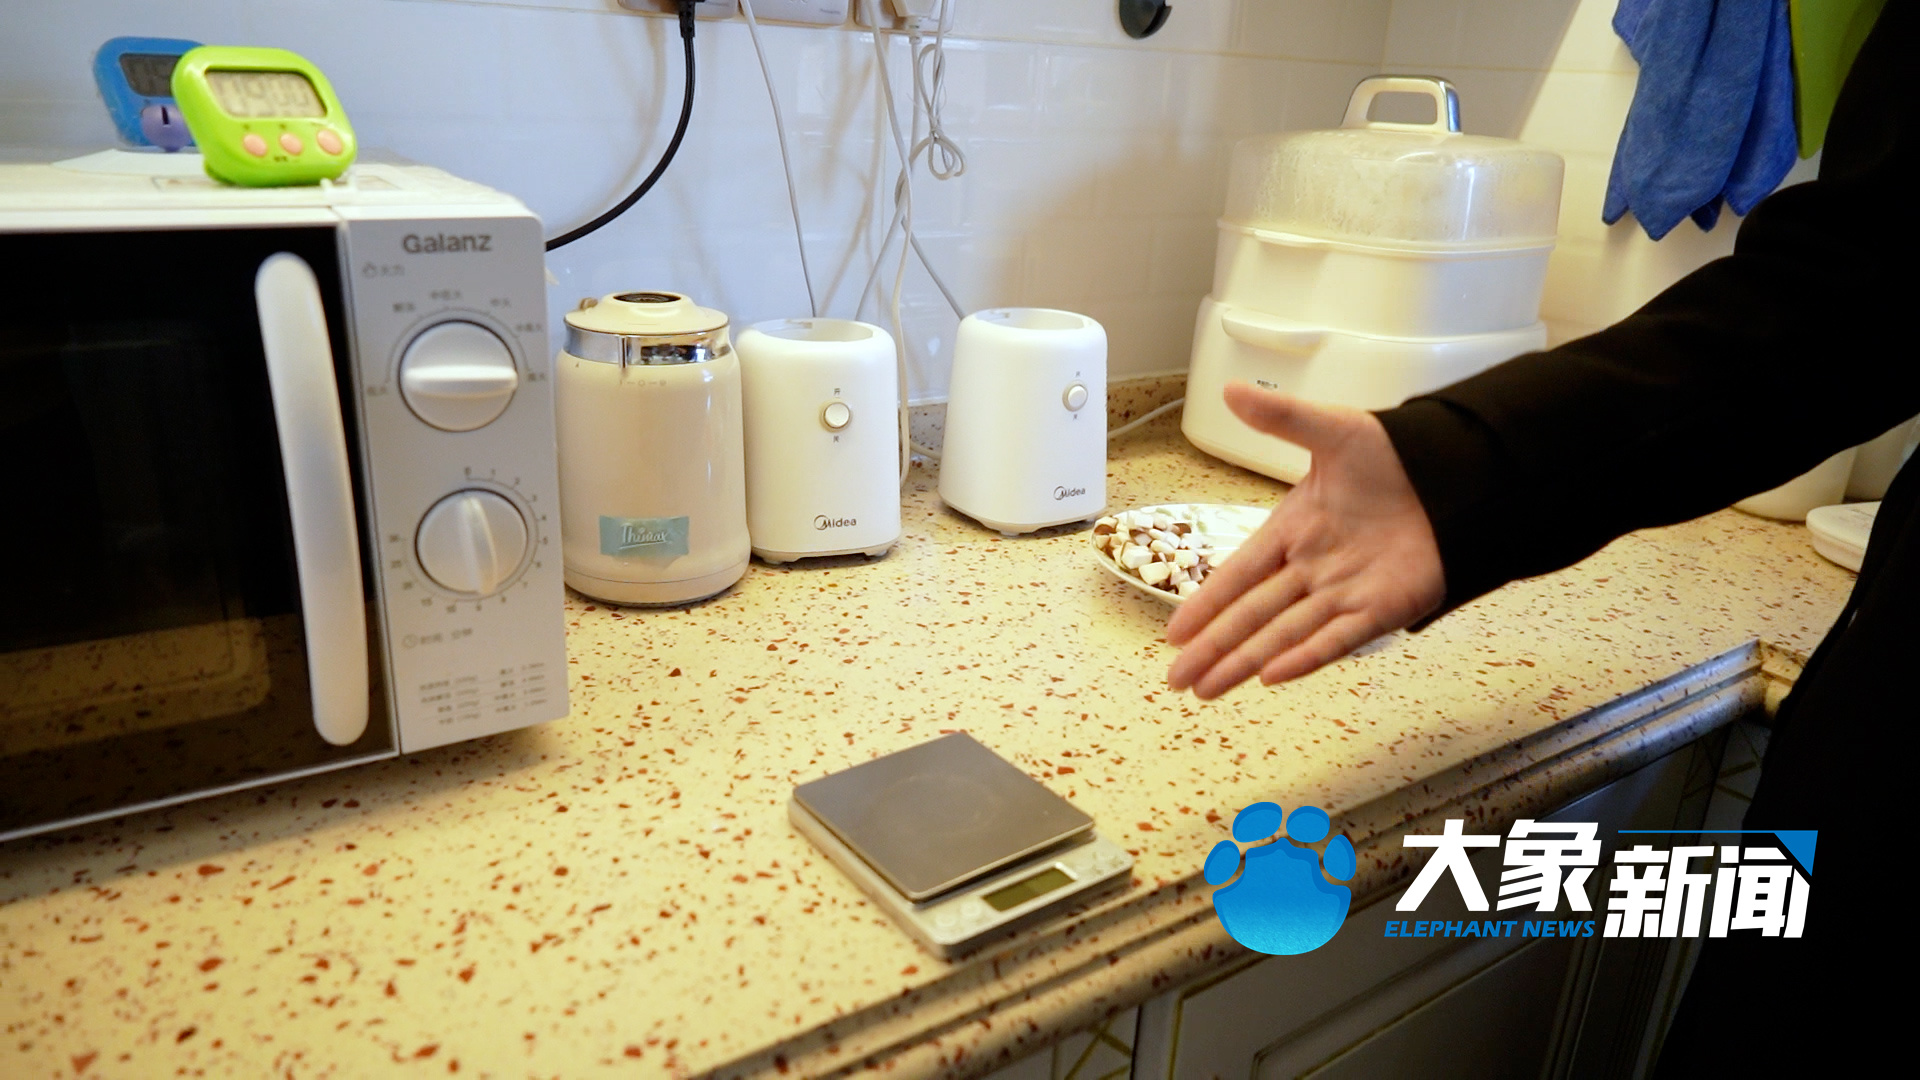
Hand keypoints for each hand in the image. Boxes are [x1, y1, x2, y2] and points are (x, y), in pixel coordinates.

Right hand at [1166, 383, 1445, 697]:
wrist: (1458, 476)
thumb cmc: (1395, 455)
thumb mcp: (1332, 430)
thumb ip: (1281, 418)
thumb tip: (1231, 391)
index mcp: (1293, 528)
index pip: (1239, 573)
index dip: (1207, 603)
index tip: (1176, 632)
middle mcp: (1311, 567)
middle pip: (1252, 615)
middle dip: (1214, 648)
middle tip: (1176, 679)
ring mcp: (1344, 592)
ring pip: (1284, 634)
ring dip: (1245, 662)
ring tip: (1207, 689)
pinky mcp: (1380, 609)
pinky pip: (1336, 639)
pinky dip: (1305, 658)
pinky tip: (1271, 677)